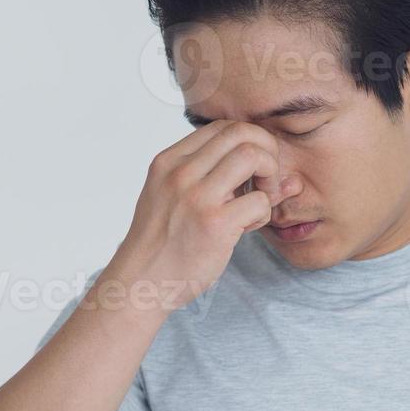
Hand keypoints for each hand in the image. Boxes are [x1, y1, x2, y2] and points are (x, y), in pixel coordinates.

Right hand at [115, 119, 286, 311]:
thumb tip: (260, 160)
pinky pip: (260, 201)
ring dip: (270, 177)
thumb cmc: (160, 244)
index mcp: (168, 161)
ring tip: (259, 201)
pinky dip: (264, 213)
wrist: (139, 283)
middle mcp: (181, 172)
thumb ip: (204, 175)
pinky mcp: (215, 224)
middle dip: (267, 151)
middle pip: (241, 132)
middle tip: (266, 180)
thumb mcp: (168, 196)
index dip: (248, 141)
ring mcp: (197, 197)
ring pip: (254, 156)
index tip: (251, 169)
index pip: (221, 127)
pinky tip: (247, 227)